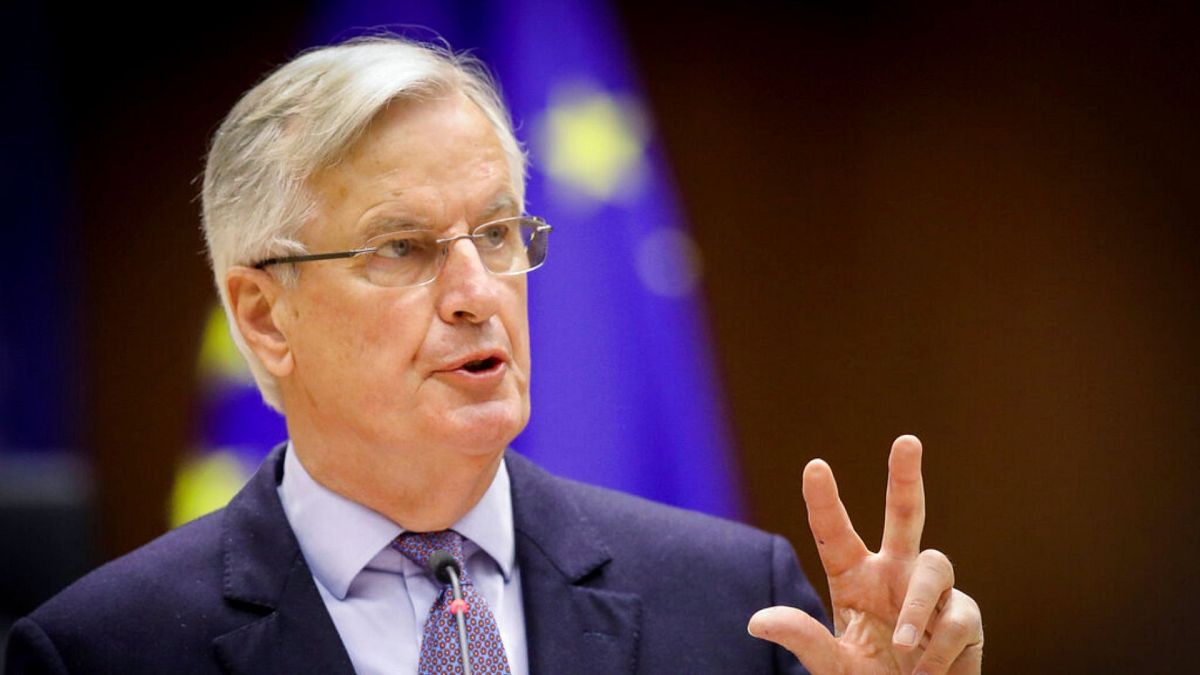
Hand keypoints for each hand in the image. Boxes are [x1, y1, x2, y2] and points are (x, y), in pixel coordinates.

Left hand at [748, 435, 983, 673]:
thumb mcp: (831, 666)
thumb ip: (803, 640)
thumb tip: (758, 622)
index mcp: (853, 578)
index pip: (834, 533)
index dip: (825, 500)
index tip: (815, 466)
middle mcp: (893, 574)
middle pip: (904, 514)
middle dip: (906, 476)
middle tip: (907, 441)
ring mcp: (931, 593)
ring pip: (935, 565)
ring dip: (916, 606)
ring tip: (900, 645)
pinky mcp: (963, 618)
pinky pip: (958, 616)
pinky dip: (939, 648)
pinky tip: (926, 671)